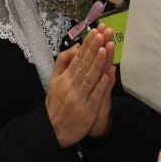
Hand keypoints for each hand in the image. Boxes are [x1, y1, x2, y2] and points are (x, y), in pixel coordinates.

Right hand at [44, 25, 114, 147]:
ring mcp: (80, 99)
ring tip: (105, 47)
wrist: (53, 130)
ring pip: (90, 77)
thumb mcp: (53, 80)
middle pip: (85, 64)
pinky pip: (95, 96)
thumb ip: (62, 62)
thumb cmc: (56, 103)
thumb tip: (75, 48)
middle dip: (95, 48)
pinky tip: (108, 74)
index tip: (96, 31)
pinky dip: (101, 85)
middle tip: (103, 33)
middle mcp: (71, 86)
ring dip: (98, 62)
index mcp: (64, 78)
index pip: (78, 58)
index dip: (87, 45)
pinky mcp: (87, 111)